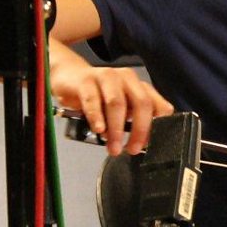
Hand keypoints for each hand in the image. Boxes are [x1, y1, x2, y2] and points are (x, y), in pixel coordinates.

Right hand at [51, 60, 172, 155]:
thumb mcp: (121, 107)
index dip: (156, 126)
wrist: (69, 76)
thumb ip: (133, 120)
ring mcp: (107, 77)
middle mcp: (127, 79)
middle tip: (132, 149)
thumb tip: (144, 142)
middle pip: (141, 103)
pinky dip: (97, 117)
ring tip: (113, 146)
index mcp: (139, 86)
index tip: (149, 145)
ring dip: (116, 129)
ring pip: (117, 103)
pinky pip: (93, 100)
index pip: (157, 105)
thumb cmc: (98, 96)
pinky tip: (99, 130)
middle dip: (139, 130)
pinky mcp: (86, 80)